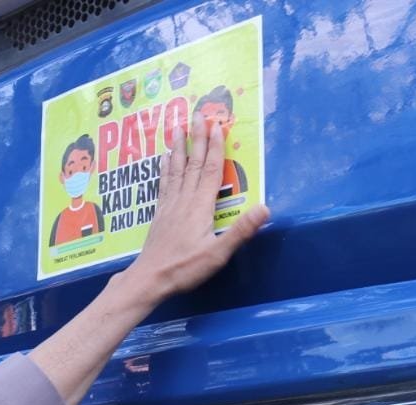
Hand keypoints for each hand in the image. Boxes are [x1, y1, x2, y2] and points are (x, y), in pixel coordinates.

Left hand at [124, 110, 269, 307]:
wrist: (149, 279)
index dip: (215, 147)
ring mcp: (170, 206)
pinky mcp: (160, 214)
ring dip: (179, 147)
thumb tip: (265, 208)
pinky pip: (164, 183)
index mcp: (200, 207)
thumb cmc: (184, 269)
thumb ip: (240, 231)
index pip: (211, 170)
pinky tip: (164, 158)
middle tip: (199, 114)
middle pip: (193, 164)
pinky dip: (166, 167)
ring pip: (176, 169)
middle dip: (197, 138)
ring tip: (178, 127)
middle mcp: (184, 200)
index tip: (217, 125)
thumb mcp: (217, 254)